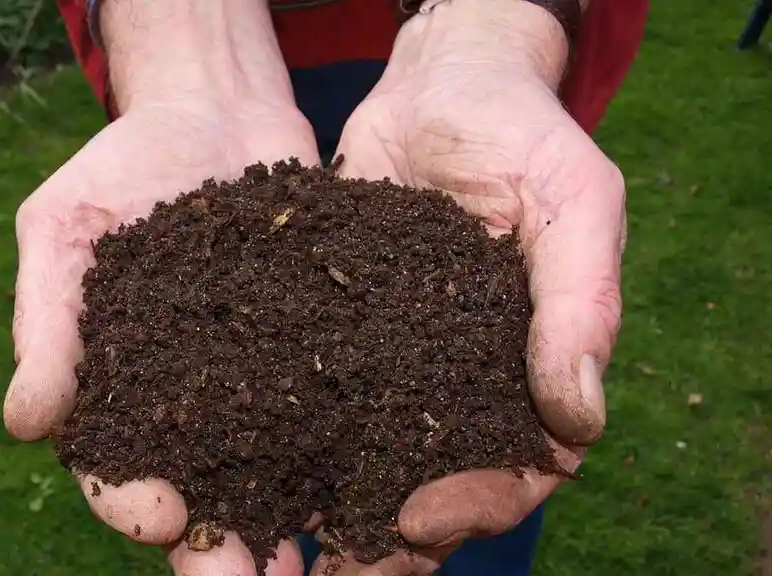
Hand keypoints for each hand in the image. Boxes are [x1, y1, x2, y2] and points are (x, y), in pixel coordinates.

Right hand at [4, 2, 319, 573]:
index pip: (115, 466)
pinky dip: (357, 449)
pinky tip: (386, 484)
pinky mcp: (321, 351)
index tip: (160, 515)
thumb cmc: (121, 165)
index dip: (131, 501)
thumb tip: (24, 424)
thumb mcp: (64, 227)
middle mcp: (192, 403)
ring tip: (324, 564)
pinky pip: (339, 407)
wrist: (212, 108)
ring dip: (296, 523)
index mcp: (118, 390)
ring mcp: (261, 381)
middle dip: (222, 546)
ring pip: (276, 471)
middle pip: (203, 492)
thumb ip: (47, 321)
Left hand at [316, 2, 624, 572]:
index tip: (417, 522)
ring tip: (276, 551)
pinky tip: (236, 467)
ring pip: (366, 460)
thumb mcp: (572, 199)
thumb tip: (579, 419)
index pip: (517, 468)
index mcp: (529, 369)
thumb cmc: (520, 132)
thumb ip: (580, 303)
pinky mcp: (335, 334)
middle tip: (331, 572)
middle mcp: (460, 382)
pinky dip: (281, 440)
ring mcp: (396, 363)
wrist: (436, 84)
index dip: (475, 506)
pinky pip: (311, 399)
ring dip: (327, 511)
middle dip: (389, 541)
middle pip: (434, 487)